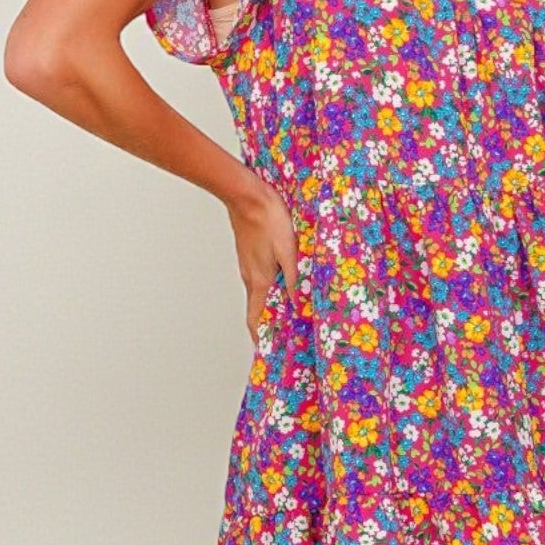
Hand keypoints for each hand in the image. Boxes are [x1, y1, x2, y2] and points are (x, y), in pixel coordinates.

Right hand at [227, 178, 300, 348]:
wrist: (246, 194)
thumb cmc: (268, 218)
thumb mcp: (289, 251)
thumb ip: (294, 279)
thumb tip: (298, 304)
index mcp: (259, 280)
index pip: (255, 319)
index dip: (260, 337)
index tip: (267, 350)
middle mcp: (250, 276)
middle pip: (257, 308)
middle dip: (268, 324)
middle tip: (282, 334)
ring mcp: (248, 264)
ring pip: (258, 292)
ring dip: (269, 305)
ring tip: (286, 312)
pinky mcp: (250, 253)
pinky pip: (258, 277)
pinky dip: (269, 287)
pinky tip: (281, 281)